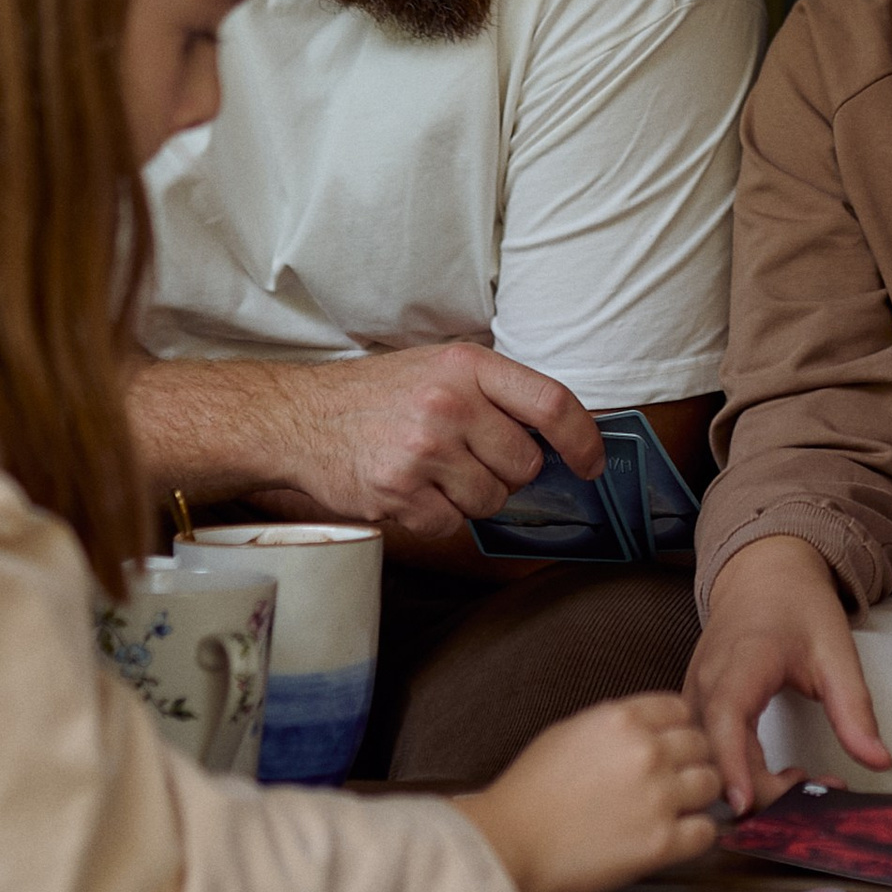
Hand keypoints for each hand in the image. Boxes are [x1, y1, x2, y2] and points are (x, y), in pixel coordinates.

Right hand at [264, 343, 603, 545]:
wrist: (299, 417)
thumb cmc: (379, 394)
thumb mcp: (441, 367)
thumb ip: (495, 394)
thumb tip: (556, 437)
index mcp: (469, 366)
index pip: (552, 404)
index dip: (583, 439)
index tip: (592, 463)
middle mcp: (450, 405)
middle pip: (525, 465)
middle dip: (509, 473)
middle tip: (471, 459)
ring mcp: (423, 450)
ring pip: (491, 500)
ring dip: (472, 497)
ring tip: (435, 471)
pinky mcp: (398, 492)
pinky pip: (450, 524)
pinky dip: (437, 517)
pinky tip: (411, 490)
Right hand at [450, 694, 721, 891]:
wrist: (507, 846)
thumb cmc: (527, 793)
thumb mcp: (568, 733)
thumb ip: (613, 726)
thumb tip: (642, 729)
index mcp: (622, 719)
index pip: (680, 709)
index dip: (677, 730)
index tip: (670, 748)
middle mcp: (646, 751)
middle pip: (701, 745)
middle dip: (691, 762)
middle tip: (676, 783)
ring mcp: (657, 796)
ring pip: (711, 784)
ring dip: (697, 797)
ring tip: (677, 811)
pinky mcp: (660, 843)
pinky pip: (705, 832)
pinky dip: (696, 835)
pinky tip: (676, 839)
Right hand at [688, 534, 891, 814]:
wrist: (762, 574)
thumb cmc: (797, 608)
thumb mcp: (836, 652)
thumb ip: (855, 709)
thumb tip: (880, 762)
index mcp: (740, 662)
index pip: (726, 720)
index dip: (732, 766)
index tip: (748, 805)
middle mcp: (705, 684)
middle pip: (716, 755)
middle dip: (763, 791)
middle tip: (819, 789)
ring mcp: (693, 698)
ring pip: (706, 761)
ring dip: (751, 787)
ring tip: (803, 777)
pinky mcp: (693, 710)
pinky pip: (704, 754)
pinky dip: (738, 776)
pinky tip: (777, 772)